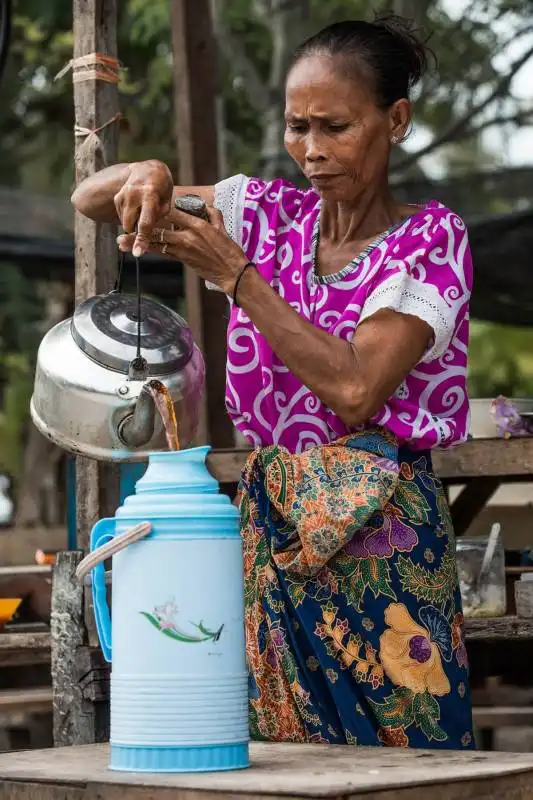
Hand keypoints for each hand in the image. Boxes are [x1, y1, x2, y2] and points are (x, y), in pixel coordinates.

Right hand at [114, 160, 173, 256]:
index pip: (145, 223)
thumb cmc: (162, 188)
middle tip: (144, 233)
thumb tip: (147, 233)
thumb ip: (159, 216)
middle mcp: (133, 195)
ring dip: (134, 224)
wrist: (148, 170)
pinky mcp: (117, 198)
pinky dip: (130, 217)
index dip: (141, 240)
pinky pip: (122, 217)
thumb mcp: (167, 201)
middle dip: (136, 232)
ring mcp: (123, 195)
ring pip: (126, 223)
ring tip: (144, 212)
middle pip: (131, 225)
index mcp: (149, 195)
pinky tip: (137, 208)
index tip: (137, 253)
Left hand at [117, 205, 250, 295]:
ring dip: (137, 242)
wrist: (232, 272)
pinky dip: (149, 250)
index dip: (156, 209)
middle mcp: (187, 234)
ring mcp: (183, 247)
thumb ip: (212, 213)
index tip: (145, 207)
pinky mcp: (182, 259)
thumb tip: (204, 206)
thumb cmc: (229, 251)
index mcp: (197, 223)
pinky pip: (162, 253)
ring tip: (121, 242)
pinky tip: (137, 250)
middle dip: (139, 227)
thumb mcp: (222, 227)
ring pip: (155, 241)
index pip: (171, 211)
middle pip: (158, 227)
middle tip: (123, 227)